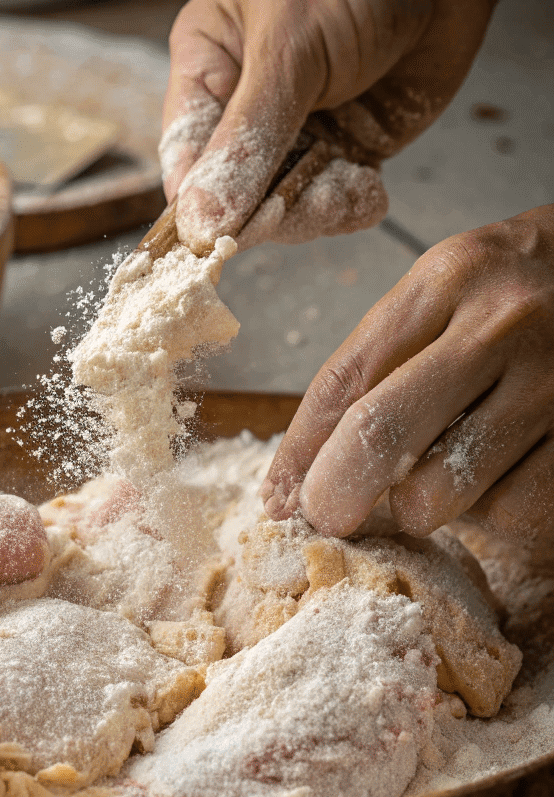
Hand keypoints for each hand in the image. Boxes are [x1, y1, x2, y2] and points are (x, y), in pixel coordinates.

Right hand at [161, 0, 537, 251]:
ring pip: (279, 210)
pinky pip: (329, 205)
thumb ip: (247, 138)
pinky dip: (349, 207)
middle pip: (228, 196)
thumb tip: (199, 220)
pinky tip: (369, 187)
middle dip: (266, 210)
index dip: (195, 204)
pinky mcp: (339, 154)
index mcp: (207, 70)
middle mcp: (241, 110)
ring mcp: (292, 136)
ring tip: (351, 185)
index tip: (214, 238)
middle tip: (301, 208)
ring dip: (315, 211)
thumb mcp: (289, 49)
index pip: (183, 157)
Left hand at [260, 205, 553, 557]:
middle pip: (383, 433)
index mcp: (445, 281)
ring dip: (419, 504)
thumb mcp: (436, 301)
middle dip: (337, 492)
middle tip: (328, 515)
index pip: (345, 381)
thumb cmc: (508, 299)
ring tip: (432, 476)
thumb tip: (295, 480)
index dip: (299, 452)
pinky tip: (493, 478)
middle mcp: (502, 325)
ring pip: (445, 487)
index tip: (280, 498)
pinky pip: (516, 509)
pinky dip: (490, 513)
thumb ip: (370, 372)